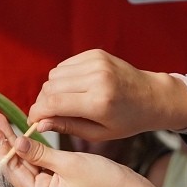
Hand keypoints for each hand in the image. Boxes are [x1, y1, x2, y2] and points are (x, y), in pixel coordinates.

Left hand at [0, 114, 166, 186]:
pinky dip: (38, 151)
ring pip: (31, 165)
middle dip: (10, 143)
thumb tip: (17, 141)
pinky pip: (45, 166)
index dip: (3, 146)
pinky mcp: (64, 185)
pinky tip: (31, 136)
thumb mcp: (69, 163)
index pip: (13, 170)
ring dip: (22, 145)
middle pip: (19, 167)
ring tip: (10, 124)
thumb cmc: (105, 181)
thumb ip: (40, 153)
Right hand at [27, 49, 186, 141]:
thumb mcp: (100, 133)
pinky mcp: (96, 54)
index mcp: (100, 102)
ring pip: (55, 75)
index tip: (33, 121)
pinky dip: (64, 78)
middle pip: (50, 87)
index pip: (54, 103)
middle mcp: (97, 79)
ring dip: (53, 89)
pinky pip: (66, 65)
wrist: (153, 96)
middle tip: (47, 114)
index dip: (37, 112)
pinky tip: (75, 89)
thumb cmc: (128, 121)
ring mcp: (97, 63)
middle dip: (43, 102)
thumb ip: (68, 127)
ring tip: (64, 103)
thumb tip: (40, 123)